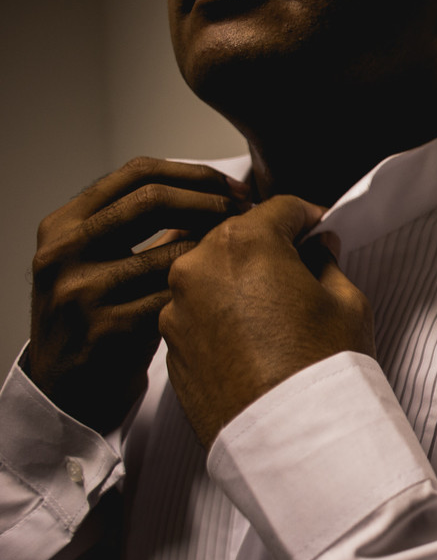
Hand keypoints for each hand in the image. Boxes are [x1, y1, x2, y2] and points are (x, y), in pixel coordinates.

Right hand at [28, 158, 249, 432]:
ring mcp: (81, 291)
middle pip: (152, 200)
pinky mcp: (106, 330)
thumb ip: (139, 226)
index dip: (194, 174)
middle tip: (250, 212)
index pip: (136, 173)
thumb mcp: (98, 260)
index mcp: (64, 225)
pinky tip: (232, 293)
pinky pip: (175, 299)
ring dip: (219, 248)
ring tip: (249, 251)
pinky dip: (209, 292)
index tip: (233, 186)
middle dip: (212, 201)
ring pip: (171, 252)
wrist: (66, 386)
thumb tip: (209, 192)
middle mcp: (64, 251)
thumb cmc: (99, 316)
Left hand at [159, 195, 375, 447]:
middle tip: (300, 269)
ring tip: (275, 313)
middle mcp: (198, 268)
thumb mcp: (346, 302)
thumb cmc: (323, 368)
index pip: (279, 207)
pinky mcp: (171, 349)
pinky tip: (254, 343)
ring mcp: (176, 310)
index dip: (307, 216)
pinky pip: (198, 317)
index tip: (320, 230)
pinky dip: (221, 320)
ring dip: (239, 284)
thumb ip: (327, 262)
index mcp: (244, 243)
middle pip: (236, 237)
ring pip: (211, 278)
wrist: (293, 440)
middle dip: (268, 247)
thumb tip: (318, 249)